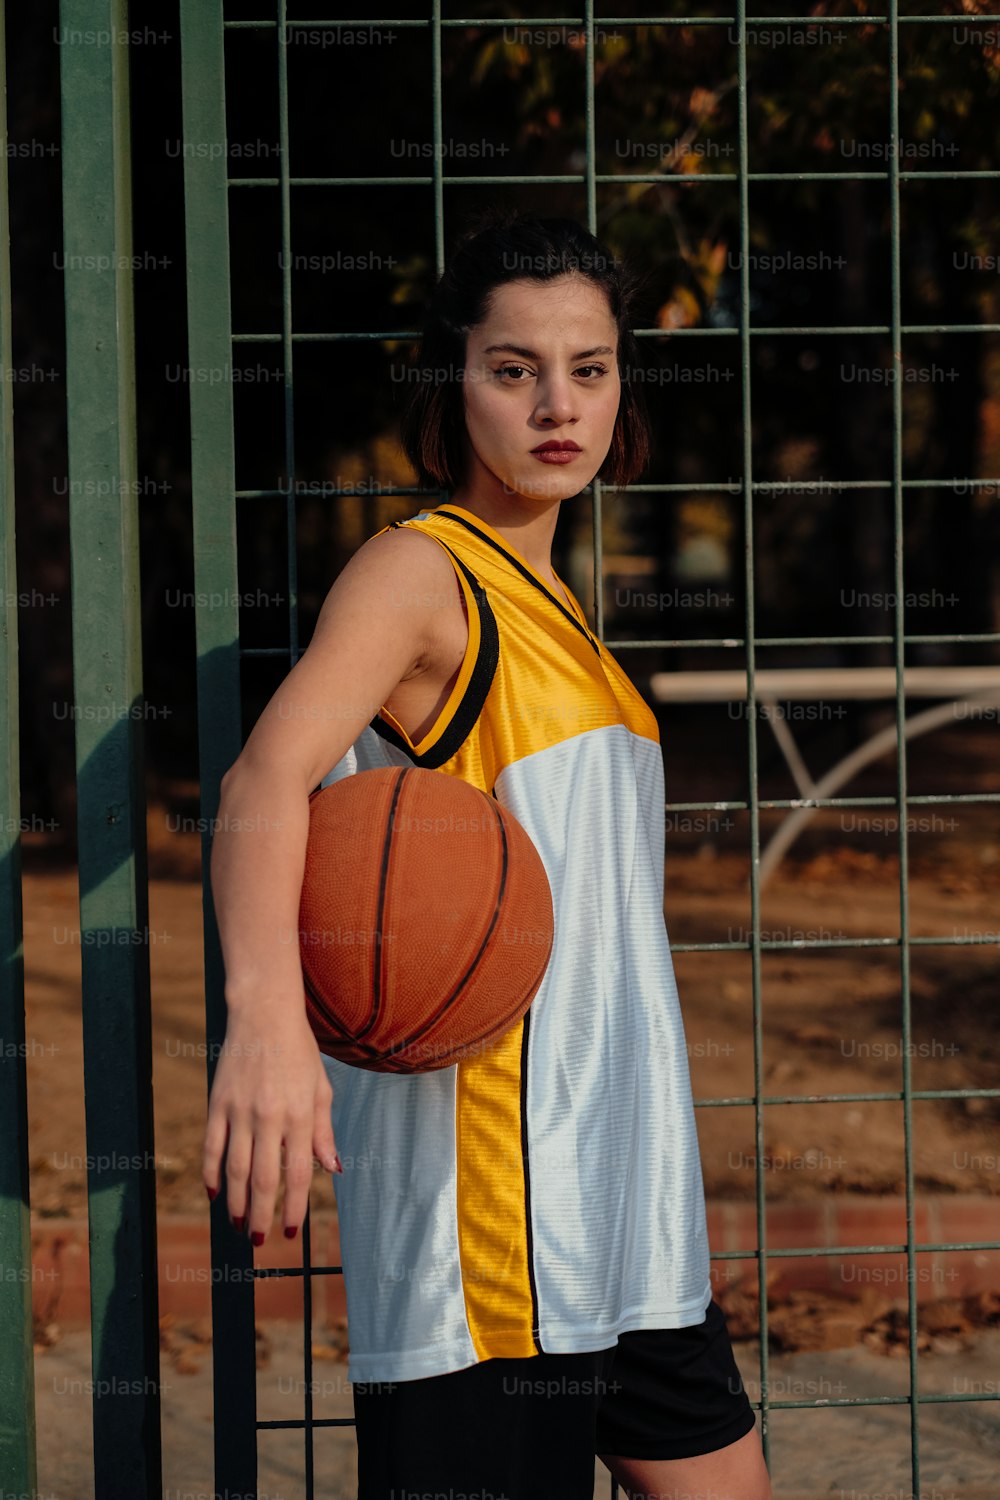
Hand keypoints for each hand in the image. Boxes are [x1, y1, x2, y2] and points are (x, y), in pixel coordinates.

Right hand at [202, 1001, 341, 1243]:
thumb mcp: (321, 1088)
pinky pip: (212, 1146)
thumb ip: (324, 1131)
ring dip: (236, 1202)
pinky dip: (211, 1173)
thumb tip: (333, 1168)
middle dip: (261, 1215)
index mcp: (301, 1114)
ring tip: (237, 1225)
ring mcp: (240, 1110)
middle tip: (258, 1240)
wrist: (264, 1014)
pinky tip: (215, 1194)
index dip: (293, 1206)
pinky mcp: (218, 1102)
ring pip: (236, 1169)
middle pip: (264, 1179)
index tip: (289, 1230)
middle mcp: (270, 1116)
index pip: (298, 1173)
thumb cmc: (298, 1052)